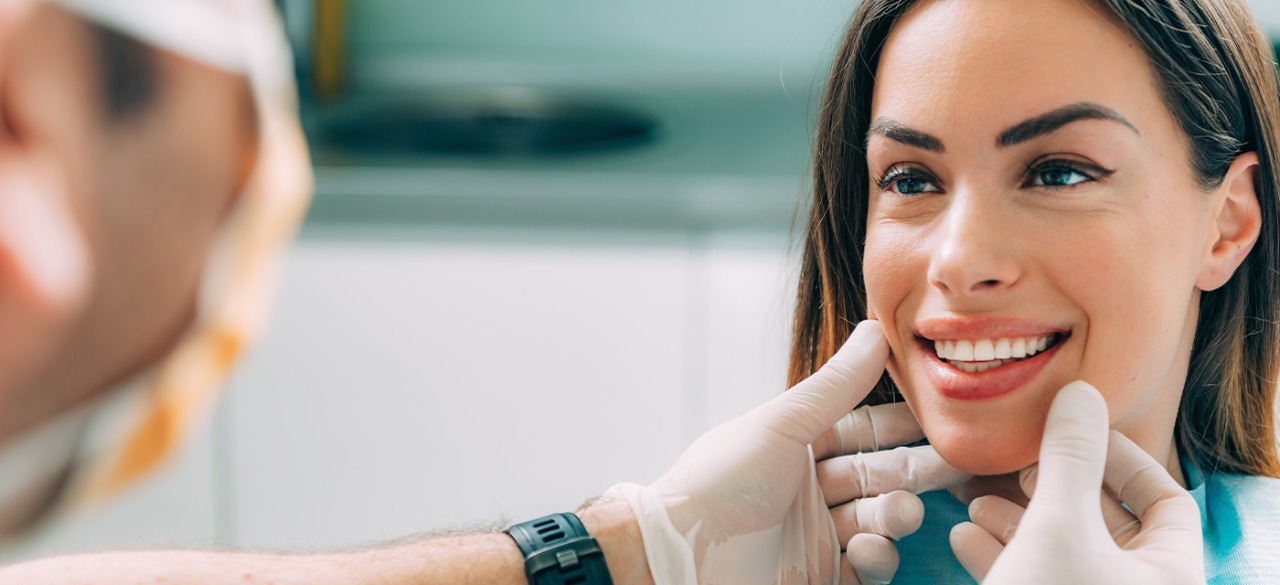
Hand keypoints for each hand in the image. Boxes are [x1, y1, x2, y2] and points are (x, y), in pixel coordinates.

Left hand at [606, 320, 965, 584]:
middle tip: (959, 466)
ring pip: (878, 519)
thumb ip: (835, 386)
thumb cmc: (717, 483)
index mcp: (796, 445)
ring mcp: (815, 534)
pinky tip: (871, 550)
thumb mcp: (779, 426)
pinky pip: (867, 566)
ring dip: (896, 514)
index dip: (903, 424)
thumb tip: (877, 329)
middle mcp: (808, 487)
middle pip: (879, 474)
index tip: (945, 417)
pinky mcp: (819, 575)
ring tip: (900, 512)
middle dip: (916, 471)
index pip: (863, 429)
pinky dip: (877, 557)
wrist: (679, 554)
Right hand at [949, 381, 1204, 583]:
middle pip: (1107, 524)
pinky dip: (1003, 556)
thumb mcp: (1057, 527)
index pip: (1166, 500)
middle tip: (1017, 464)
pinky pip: (1035, 580)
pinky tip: (964, 535)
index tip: (1071, 431)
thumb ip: (1069, 458)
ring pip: (1063, 554)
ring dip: (1018, 520)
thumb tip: (1079, 394)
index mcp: (1169, 576)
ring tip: (977, 497)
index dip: (1119, 457)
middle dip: (1052, 487)